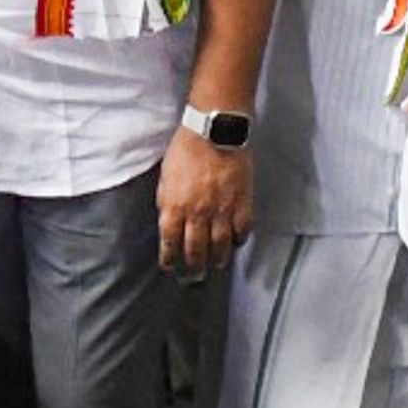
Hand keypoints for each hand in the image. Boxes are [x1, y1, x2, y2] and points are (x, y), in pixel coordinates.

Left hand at [154, 127, 253, 276]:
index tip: (169, 267)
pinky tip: (236, 244)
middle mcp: (197, 213)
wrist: (214, 130)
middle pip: (195, 251)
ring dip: (217, 260)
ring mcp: (222, 210)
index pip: (169, 243)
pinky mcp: (242, 203)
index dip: (169, 259)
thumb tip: (168, 220)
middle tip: (194, 277)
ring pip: (220, 247)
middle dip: (193, 268)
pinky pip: (242, 231)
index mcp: (174, 205)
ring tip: (215, 266)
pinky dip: (239, 241)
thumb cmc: (186, 148)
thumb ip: (167, 201)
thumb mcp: (165, 176)